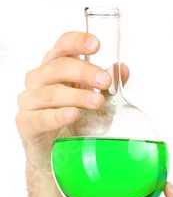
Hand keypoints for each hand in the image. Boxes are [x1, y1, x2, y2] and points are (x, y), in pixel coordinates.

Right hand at [16, 31, 129, 172]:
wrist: (54, 154)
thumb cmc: (73, 122)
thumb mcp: (94, 100)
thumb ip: (105, 85)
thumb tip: (122, 69)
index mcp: (54, 68)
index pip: (62, 47)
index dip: (77, 42)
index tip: (96, 45)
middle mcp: (39, 80)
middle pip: (58, 67)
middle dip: (84, 72)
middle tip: (106, 82)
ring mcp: (29, 101)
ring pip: (51, 93)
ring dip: (76, 96)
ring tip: (97, 102)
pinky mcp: (26, 123)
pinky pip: (40, 117)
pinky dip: (58, 116)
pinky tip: (73, 114)